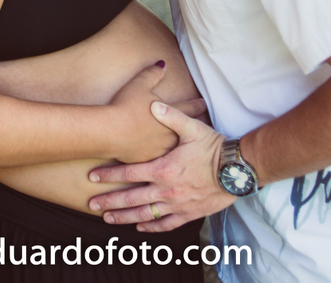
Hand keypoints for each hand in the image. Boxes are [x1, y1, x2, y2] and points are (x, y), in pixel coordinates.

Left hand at [88, 101, 233, 230]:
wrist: (238, 170)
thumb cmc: (215, 147)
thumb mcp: (193, 128)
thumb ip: (171, 116)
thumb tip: (154, 103)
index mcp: (164, 169)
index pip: (129, 173)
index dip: (109, 175)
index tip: (92, 178)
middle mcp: (167, 189)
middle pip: (131, 198)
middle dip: (110, 201)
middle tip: (92, 204)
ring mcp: (177, 204)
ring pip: (145, 214)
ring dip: (125, 217)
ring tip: (108, 219)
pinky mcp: (189, 214)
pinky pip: (166, 224)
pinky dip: (152, 227)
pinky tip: (140, 227)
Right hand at [107, 62, 207, 163]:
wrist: (110, 132)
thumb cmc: (125, 107)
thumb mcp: (139, 85)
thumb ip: (153, 74)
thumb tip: (162, 64)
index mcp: (171, 115)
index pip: (189, 108)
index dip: (197, 104)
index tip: (203, 103)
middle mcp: (170, 134)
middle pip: (185, 130)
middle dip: (190, 127)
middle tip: (194, 127)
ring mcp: (159, 149)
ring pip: (172, 147)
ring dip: (176, 144)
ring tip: (178, 144)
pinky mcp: (148, 160)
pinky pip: (156, 157)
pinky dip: (157, 153)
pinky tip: (157, 154)